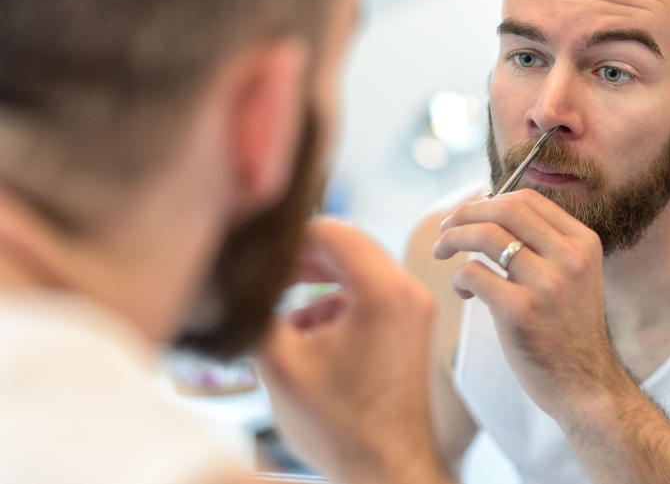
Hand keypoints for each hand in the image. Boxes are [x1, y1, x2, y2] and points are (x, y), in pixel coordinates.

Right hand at [256, 217, 450, 483]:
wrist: (389, 470)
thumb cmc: (341, 427)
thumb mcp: (282, 364)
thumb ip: (257, 310)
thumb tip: (236, 280)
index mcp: (384, 292)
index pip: (332, 230)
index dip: (288, 239)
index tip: (258, 259)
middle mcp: (408, 291)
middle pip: (347, 245)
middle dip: (301, 258)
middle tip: (264, 277)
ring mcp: (413, 309)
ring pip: (357, 267)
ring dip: (316, 279)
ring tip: (278, 302)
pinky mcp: (410, 326)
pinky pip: (369, 293)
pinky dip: (335, 300)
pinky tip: (304, 329)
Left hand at [432, 190, 628, 427]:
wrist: (585, 385)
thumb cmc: (567, 328)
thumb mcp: (573, 276)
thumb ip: (544, 244)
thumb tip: (490, 208)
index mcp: (583, 243)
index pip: (529, 200)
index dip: (490, 201)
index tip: (469, 215)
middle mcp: (570, 258)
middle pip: (506, 210)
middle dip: (466, 212)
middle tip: (445, 228)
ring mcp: (547, 284)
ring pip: (486, 236)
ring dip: (454, 238)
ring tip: (441, 252)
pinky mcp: (520, 311)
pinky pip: (474, 273)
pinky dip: (459, 277)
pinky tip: (464, 293)